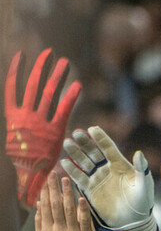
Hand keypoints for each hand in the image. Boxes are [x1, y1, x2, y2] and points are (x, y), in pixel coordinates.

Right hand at [5, 49, 81, 207]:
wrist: (29, 177)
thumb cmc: (24, 161)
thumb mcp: (17, 141)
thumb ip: (21, 126)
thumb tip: (20, 116)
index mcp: (13, 116)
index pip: (13, 88)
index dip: (16, 70)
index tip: (21, 56)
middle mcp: (25, 116)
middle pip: (33, 85)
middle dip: (41, 68)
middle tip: (50, 53)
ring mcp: (39, 122)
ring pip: (46, 92)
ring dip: (55, 75)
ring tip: (64, 61)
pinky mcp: (54, 130)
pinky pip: (63, 109)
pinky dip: (70, 96)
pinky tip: (78, 84)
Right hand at [35, 171, 94, 230]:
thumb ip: (40, 224)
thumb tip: (39, 204)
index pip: (45, 207)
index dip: (46, 192)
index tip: (46, 180)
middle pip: (56, 205)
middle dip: (54, 188)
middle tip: (54, 174)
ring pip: (69, 209)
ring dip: (67, 193)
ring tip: (65, 180)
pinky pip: (84, 220)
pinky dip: (82, 209)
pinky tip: (81, 197)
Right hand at [61, 126, 155, 230]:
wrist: (133, 222)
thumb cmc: (143, 202)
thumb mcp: (144, 184)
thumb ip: (141, 169)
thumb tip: (139, 153)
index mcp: (121, 165)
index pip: (109, 148)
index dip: (101, 139)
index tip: (92, 128)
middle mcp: (108, 170)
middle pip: (94, 153)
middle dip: (85, 143)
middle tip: (76, 133)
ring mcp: (98, 179)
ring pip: (84, 163)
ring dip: (76, 153)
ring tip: (67, 143)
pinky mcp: (90, 191)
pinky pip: (79, 178)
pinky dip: (72, 171)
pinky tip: (64, 162)